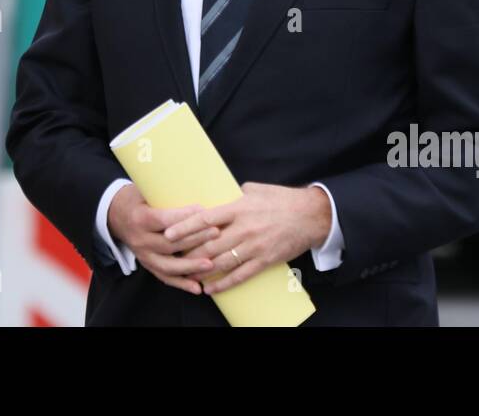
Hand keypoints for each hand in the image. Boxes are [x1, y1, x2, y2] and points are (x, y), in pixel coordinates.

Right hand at [106, 183, 223, 294]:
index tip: (205, 212)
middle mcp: (140, 239)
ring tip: (211, 265)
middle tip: (217, 233)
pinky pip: (164, 277)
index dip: (184, 217)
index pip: (163, 220)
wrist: (115, 215)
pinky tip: (197, 288)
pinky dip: (181, 284)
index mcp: (140, 218)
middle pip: (169, 243)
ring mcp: (143, 255)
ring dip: (190, 267)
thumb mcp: (146, 190)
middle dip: (195, 239)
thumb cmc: (138, 198)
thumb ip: (167, 193)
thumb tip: (199, 186)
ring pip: (168, 265)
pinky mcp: (147, 265)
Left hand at [165, 182, 331, 296]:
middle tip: (171, 258)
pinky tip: (210, 288)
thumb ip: (234, 195)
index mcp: (239, 208)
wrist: (311, 215)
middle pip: (209, 244)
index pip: (206, 218)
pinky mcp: (264, 260)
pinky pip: (239, 275)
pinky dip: (223, 284)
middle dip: (188, 253)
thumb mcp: (255, 189)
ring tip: (185, 275)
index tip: (168, 232)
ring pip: (221, 262)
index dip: (185, 226)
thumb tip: (217, 195)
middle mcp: (244, 228)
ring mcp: (254, 246)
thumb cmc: (282, 199)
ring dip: (201, 270)